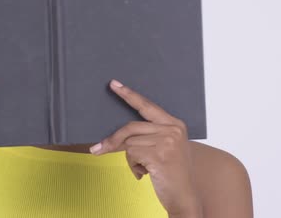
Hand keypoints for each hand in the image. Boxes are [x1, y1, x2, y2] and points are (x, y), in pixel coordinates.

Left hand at [89, 79, 202, 217]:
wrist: (185, 197)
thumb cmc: (172, 174)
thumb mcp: (165, 149)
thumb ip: (149, 136)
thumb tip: (119, 135)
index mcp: (175, 124)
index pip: (147, 106)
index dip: (129, 95)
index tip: (114, 84)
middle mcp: (172, 129)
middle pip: (131, 127)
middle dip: (113, 140)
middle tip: (96, 149)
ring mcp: (167, 141)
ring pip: (129, 143)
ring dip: (130, 159)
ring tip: (144, 169)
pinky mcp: (159, 154)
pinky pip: (131, 155)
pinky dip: (133, 166)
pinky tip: (145, 173)